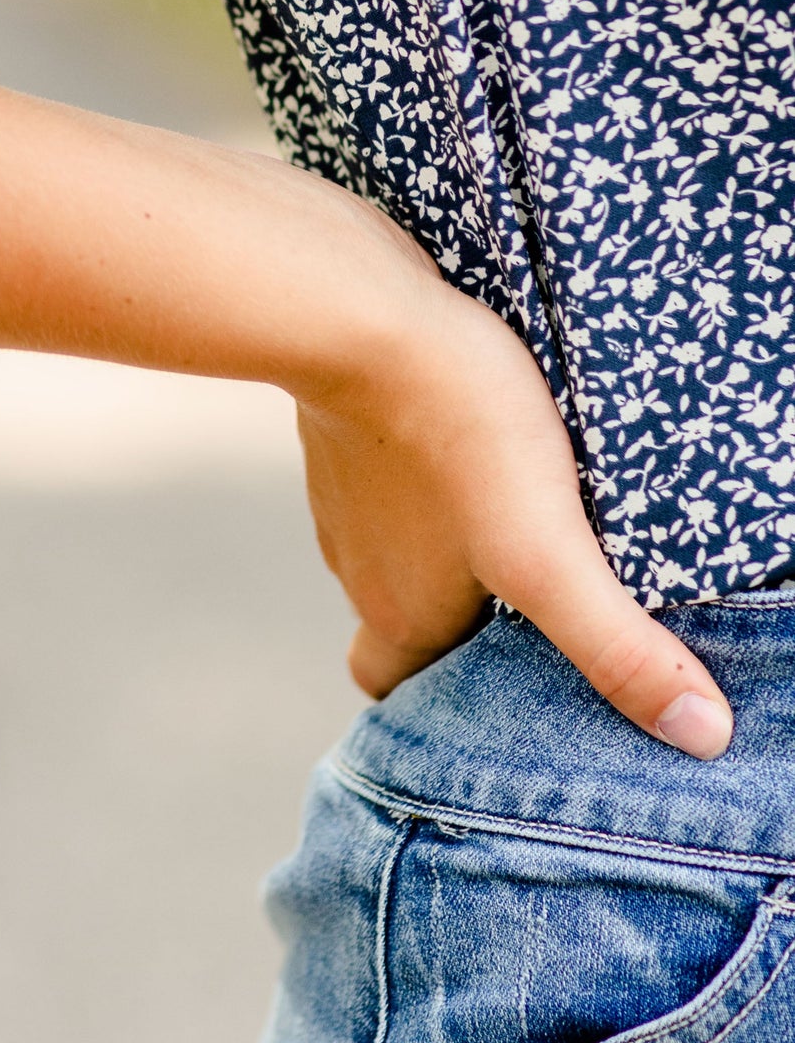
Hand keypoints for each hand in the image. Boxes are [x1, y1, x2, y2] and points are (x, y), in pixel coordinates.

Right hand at [295, 272, 733, 757]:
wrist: (354, 309)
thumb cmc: (454, 428)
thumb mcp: (549, 551)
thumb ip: (618, 645)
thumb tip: (701, 733)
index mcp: (400, 613)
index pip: (394, 688)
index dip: (435, 698)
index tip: (491, 686)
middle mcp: (358, 563)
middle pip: (405, 613)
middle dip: (459, 616)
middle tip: (530, 600)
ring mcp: (341, 490)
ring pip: (393, 540)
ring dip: (444, 539)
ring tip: (517, 514)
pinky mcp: (344, 424)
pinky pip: (384, 469)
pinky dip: (423, 468)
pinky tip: (472, 438)